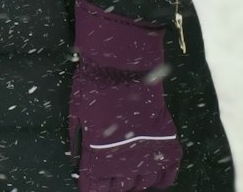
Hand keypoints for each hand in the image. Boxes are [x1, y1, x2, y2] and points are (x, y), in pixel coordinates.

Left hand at [70, 0, 181, 191]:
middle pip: (121, 188)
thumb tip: (74, 158)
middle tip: (112, 181)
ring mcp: (146, 150)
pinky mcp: (165, 140)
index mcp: (98, 152)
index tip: (91, 186)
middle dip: (115, 187)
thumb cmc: (94, 81)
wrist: (122, 62)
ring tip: (131, 178)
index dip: (92, 188)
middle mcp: (123, 157)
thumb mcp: (77, 108)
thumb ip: (76, 135)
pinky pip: (168, 172)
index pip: (95, 184)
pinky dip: (163, 179)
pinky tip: (156, 178)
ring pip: (143, 183)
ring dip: (136, 183)